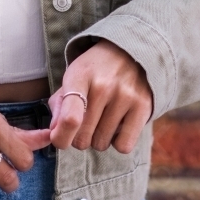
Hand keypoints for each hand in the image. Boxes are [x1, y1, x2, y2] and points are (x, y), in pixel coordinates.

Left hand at [48, 40, 152, 154]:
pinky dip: (117, 142)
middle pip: (83, 138)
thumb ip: (59, 106)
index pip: (70, 118)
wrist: (128, 52)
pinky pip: (123, 146)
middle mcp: (103, 86)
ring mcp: (125, 96)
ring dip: (98, 138)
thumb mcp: (72, 78)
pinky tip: (117, 125)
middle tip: (84, 122)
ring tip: (103, 118)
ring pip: (101, 144)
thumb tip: (56, 134)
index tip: (58, 139)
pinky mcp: (143, 107)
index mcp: (80, 76)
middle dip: (79, 137)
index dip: (61, 137)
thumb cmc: (94, 72)